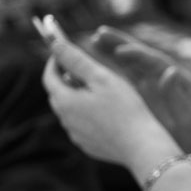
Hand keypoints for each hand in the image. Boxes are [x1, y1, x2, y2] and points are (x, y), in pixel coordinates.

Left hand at [42, 38, 174, 166]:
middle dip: (67, 78)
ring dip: (79, 96)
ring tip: (100, 89)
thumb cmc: (125, 109)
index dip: (55, 60)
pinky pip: (82, 125)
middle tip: (84, 67)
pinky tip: (109, 112)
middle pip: (58, 93)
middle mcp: (65, 120)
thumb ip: (77, 60)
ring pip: (70, 110)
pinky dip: (89, 114)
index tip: (65, 50)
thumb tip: (55, 44)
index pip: (49, 76)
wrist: (141, 146)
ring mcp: (76, 135)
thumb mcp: (102, 78)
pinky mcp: (88, 145)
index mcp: (65, 101)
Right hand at [87, 27, 190, 160]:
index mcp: (180, 81)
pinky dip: (110, 72)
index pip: (157, 63)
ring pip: (130, 66)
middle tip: (100, 33)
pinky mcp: (144, 97)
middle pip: (141, 58)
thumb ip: (177, 96)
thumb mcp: (188, 119)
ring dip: (112, 53)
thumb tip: (172, 70)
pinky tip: (92, 68)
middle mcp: (167, 79)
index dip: (138, 55)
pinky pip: (125, 80)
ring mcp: (154, 87)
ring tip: (93, 41)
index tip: (120, 51)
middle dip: (121, 44)